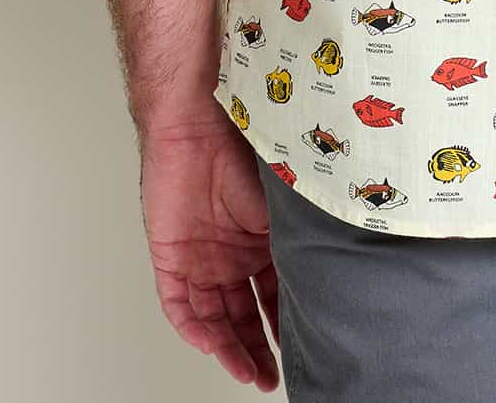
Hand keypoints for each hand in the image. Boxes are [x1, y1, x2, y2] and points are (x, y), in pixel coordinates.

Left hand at [138, 105, 281, 390]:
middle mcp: (231, 254)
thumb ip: (296, 238)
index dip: (286, 323)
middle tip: (271, 376)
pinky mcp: (170, 255)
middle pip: (244, 314)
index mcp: (261, 240)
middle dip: (258, 349)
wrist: (199, 119)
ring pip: (214, 317)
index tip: (303, 347)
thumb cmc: (247, 144)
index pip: (275, 294)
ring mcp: (200, 257)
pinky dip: (193, 327)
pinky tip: (210, 343)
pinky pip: (178, 304)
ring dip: (228, 347)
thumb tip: (325, 277)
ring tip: (247, 372)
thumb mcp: (282, 202)